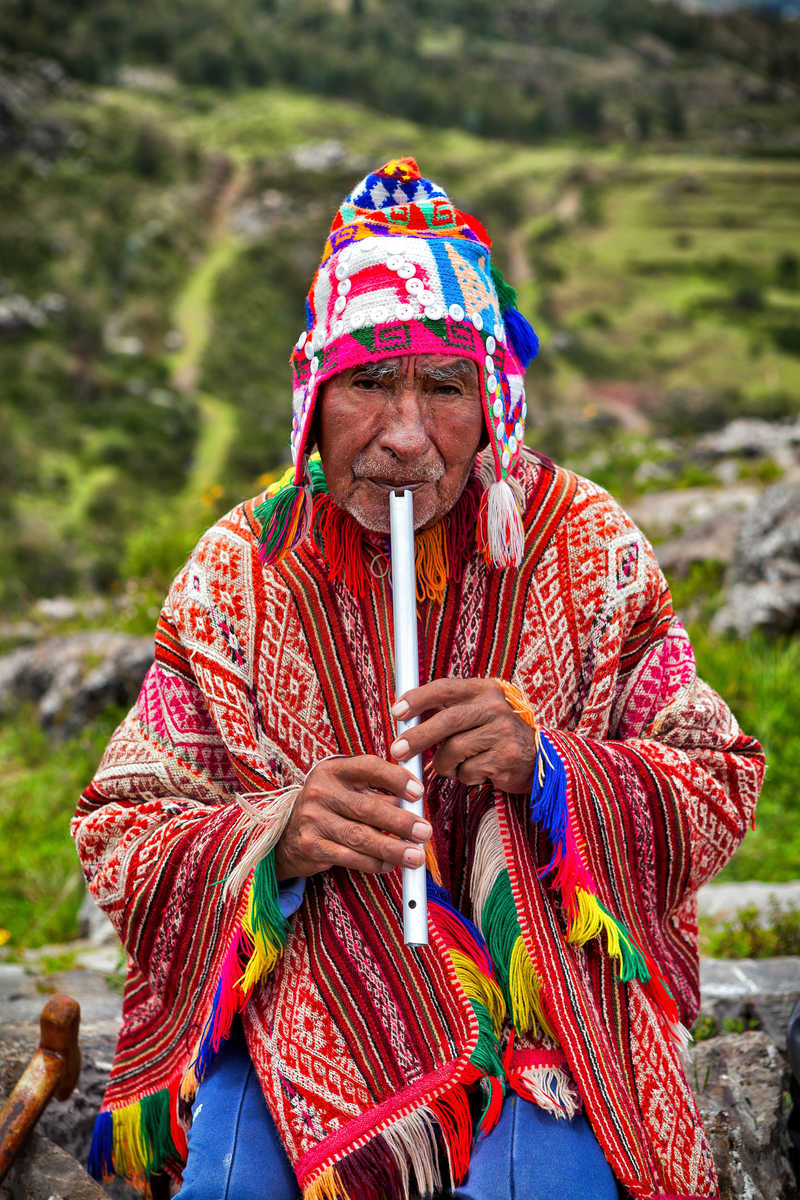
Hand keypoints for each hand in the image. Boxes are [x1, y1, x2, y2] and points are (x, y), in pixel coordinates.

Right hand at [274, 755, 431, 880]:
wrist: (287, 833)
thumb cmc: (330, 807)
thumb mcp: (348, 790)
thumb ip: (378, 793)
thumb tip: (415, 806)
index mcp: (333, 769)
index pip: (369, 767)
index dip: (396, 778)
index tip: (418, 792)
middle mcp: (320, 791)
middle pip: (368, 807)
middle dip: (401, 822)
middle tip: (424, 831)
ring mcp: (313, 819)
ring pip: (361, 836)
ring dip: (393, 848)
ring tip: (415, 856)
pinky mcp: (311, 846)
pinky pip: (349, 857)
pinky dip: (373, 863)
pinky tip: (390, 865)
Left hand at [390, 677, 535, 793]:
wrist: (538, 759)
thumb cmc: (494, 734)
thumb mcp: (475, 712)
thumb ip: (445, 710)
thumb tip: (403, 716)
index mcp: (483, 689)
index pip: (444, 688)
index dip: (417, 699)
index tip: (396, 712)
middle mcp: (494, 707)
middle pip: (446, 721)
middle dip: (417, 738)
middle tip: (397, 751)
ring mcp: (502, 732)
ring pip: (453, 750)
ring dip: (445, 764)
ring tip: (454, 765)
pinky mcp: (505, 758)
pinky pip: (467, 771)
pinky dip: (463, 776)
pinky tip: (477, 772)